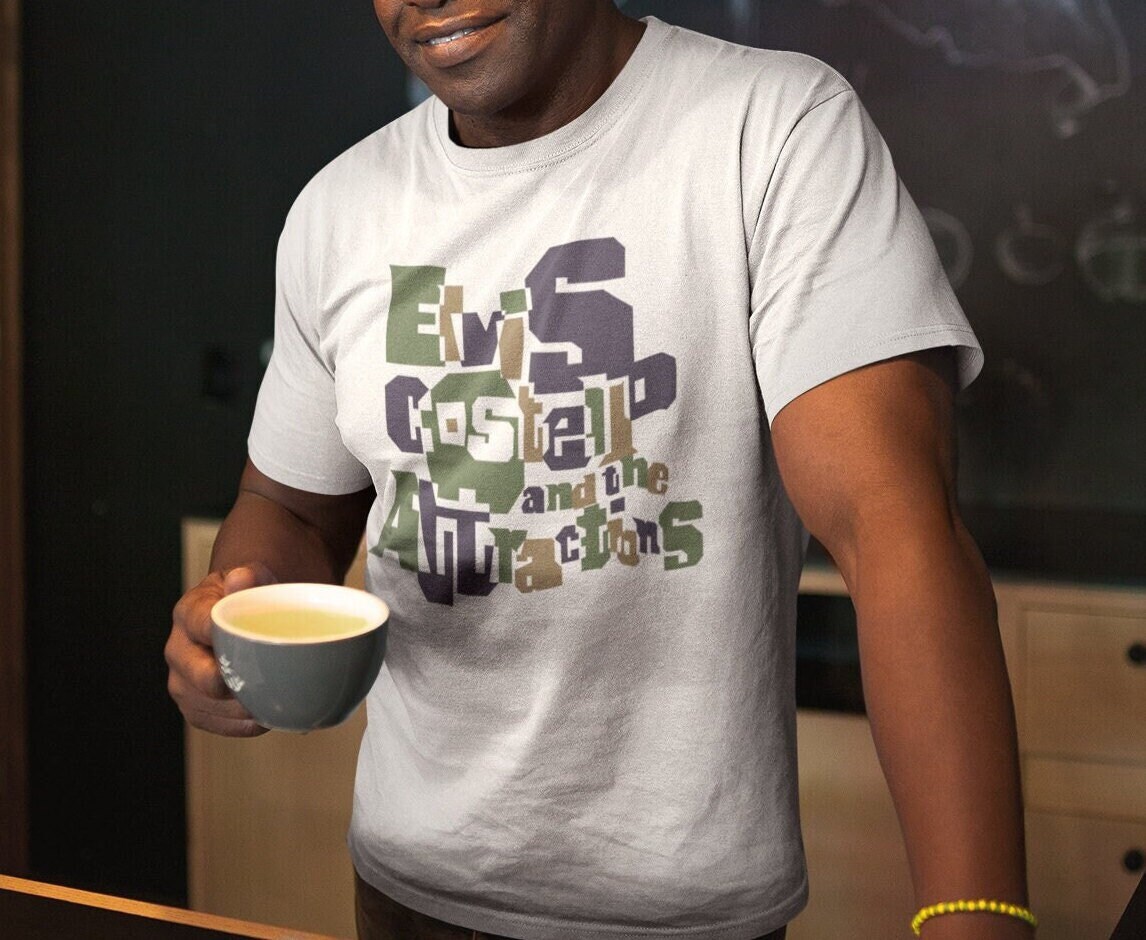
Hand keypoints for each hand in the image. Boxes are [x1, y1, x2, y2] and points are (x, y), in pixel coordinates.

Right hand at [165, 563, 277, 736]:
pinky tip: (263, 718)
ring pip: (205, 704)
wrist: (238, 619)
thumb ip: (251, 577)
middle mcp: (178, 648)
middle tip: (264, 683)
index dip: (218, 634)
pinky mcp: (193, 706)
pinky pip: (213, 723)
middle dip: (231, 682)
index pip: (199, 622)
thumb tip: (242, 579)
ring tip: (272, 702)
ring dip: (240, 709)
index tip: (241, 643)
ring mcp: (182, 680)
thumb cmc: (247, 599)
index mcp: (189, 611)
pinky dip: (240, 725)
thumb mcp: (251, 579)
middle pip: (199, 675)